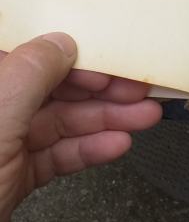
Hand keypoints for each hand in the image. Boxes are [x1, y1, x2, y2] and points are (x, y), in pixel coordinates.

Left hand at [0, 33, 161, 221]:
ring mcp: (2, 148)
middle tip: (136, 88)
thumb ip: (30, 74)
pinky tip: (116, 144)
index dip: (68, 53)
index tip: (103, 60)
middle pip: (51, 88)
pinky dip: (91, 150)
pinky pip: (59, 155)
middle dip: (99, 88)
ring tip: (142, 116)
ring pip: (62, 123)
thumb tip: (60, 43)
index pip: (27, 54)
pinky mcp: (15, 178)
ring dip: (107, 119)